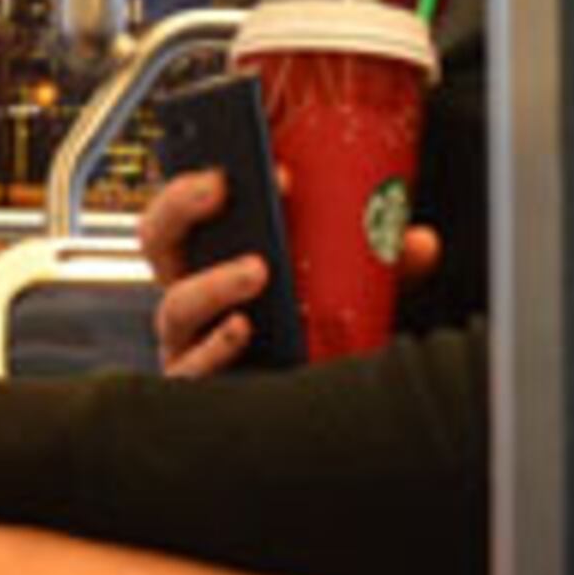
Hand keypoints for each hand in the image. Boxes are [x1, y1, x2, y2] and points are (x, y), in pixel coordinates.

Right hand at [131, 161, 443, 374]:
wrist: (303, 413)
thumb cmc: (308, 339)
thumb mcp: (344, 288)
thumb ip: (375, 264)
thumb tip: (417, 243)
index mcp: (211, 258)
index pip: (185, 206)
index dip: (203, 176)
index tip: (251, 161)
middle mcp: (189, 295)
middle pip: (156, 240)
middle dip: (181, 207)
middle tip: (221, 188)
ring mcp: (187, 342)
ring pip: (173, 306)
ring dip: (212, 282)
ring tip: (257, 271)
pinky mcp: (196, 385)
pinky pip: (189, 368)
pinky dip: (215, 347)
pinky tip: (242, 329)